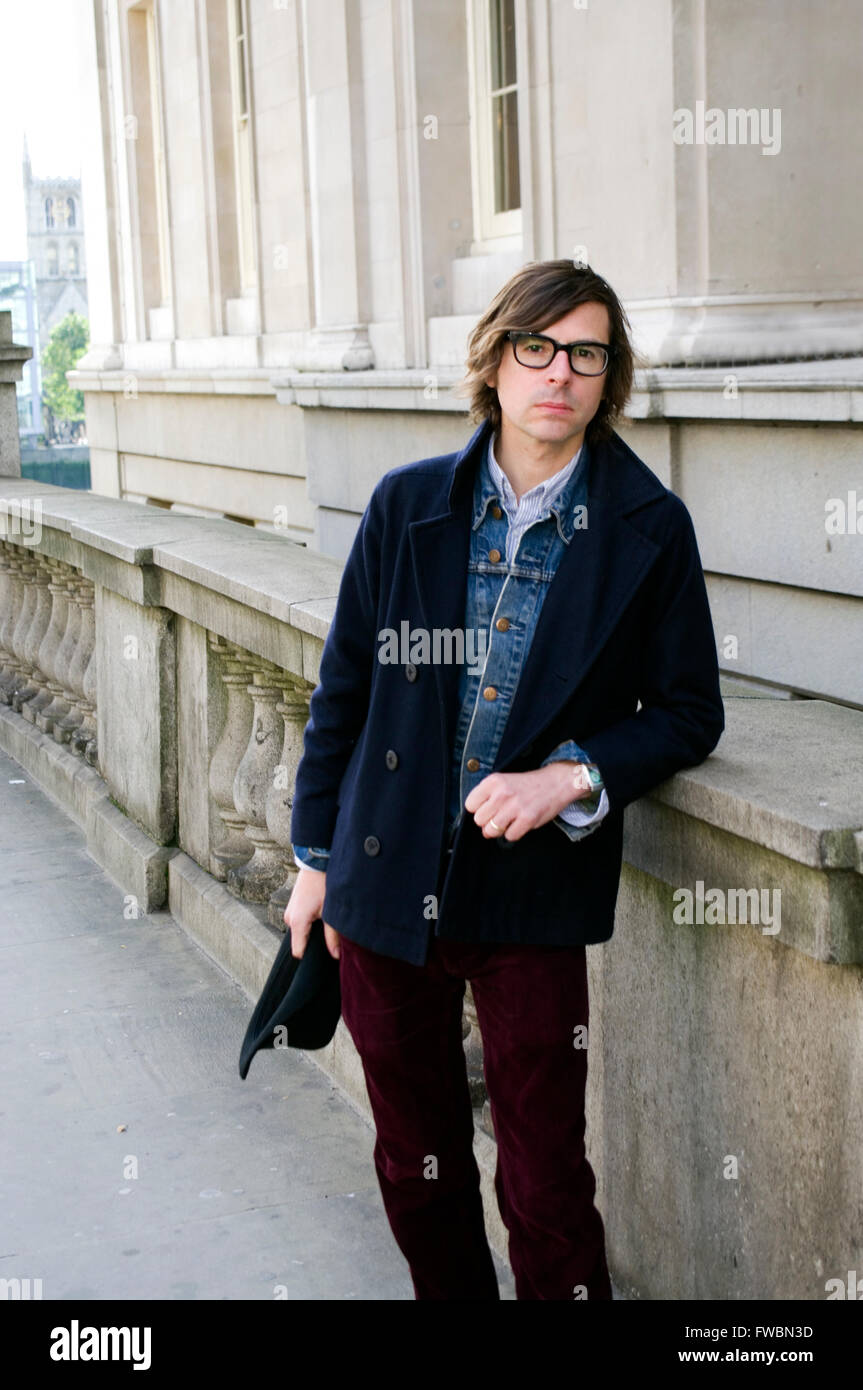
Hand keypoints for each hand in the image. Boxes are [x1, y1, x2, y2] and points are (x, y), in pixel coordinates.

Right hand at [284, 866, 340, 959]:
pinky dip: (309, 922)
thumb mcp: (330, 912)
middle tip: (329, 935)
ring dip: (312, 930)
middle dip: (314, 942)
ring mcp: (290, 912)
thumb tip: (336, 955)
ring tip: (326, 922)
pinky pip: (300, 922)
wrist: (315, 862)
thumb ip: (332, 936)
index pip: (298, 951)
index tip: (323, 956)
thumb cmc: (323, 884)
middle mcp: (290, 919)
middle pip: (300, 941)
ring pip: (301, 931)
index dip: (310, 956)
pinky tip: (321, 914)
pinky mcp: (293, 906)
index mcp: (298, 922)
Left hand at [464, 763, 591, 841]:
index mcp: (494, 781)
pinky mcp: (527, 819)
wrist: (556, 783)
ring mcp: (515, 807)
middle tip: (499, 816)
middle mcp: (502, 793)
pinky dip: (513, 833)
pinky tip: (519, 823)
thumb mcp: (503, 780)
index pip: (470, 805)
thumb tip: (477, 819)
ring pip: (490, 831)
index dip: (478, 809)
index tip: (488, 808)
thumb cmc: (527, 784)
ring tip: (507, 822)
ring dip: (498, 830)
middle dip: (487, 821)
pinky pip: (509, 836)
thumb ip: (487, 795)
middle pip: (479, 820)